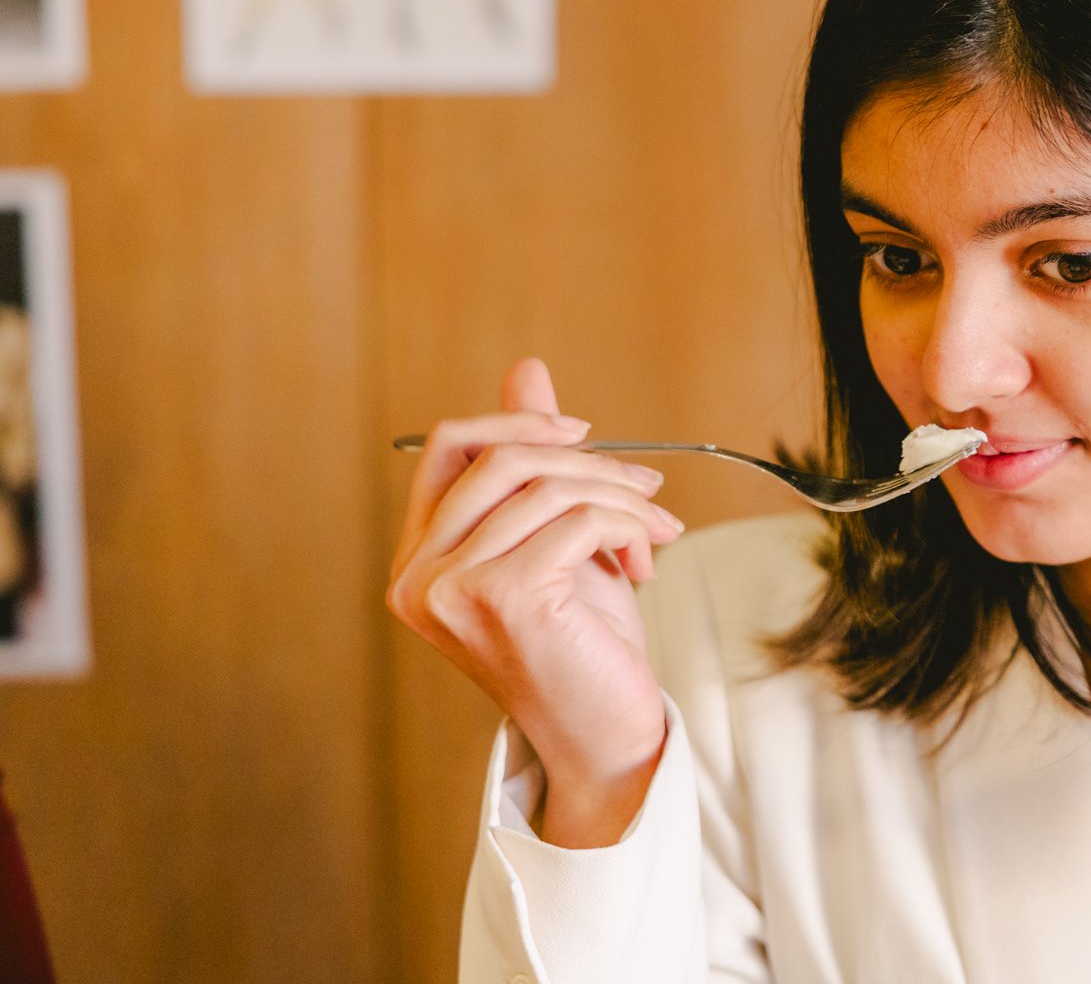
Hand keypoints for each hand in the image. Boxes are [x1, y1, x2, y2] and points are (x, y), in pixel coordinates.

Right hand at [387, 357, 681, 845]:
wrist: (605, 736)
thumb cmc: (580, 644)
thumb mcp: (555, 539)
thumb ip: (533, 463)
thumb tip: (528, 370)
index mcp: (418, 559)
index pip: (449, 447)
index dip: (519, 425)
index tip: (587, 435)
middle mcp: (417, 575)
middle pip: (500, 458)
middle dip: (587, 461)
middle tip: (646, 485)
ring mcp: (451, 589)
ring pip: (546, 487)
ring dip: (620, 497)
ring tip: (657, 527)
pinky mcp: (503, 597)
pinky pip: (576, 520)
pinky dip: (625, 524)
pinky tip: (647, 557)